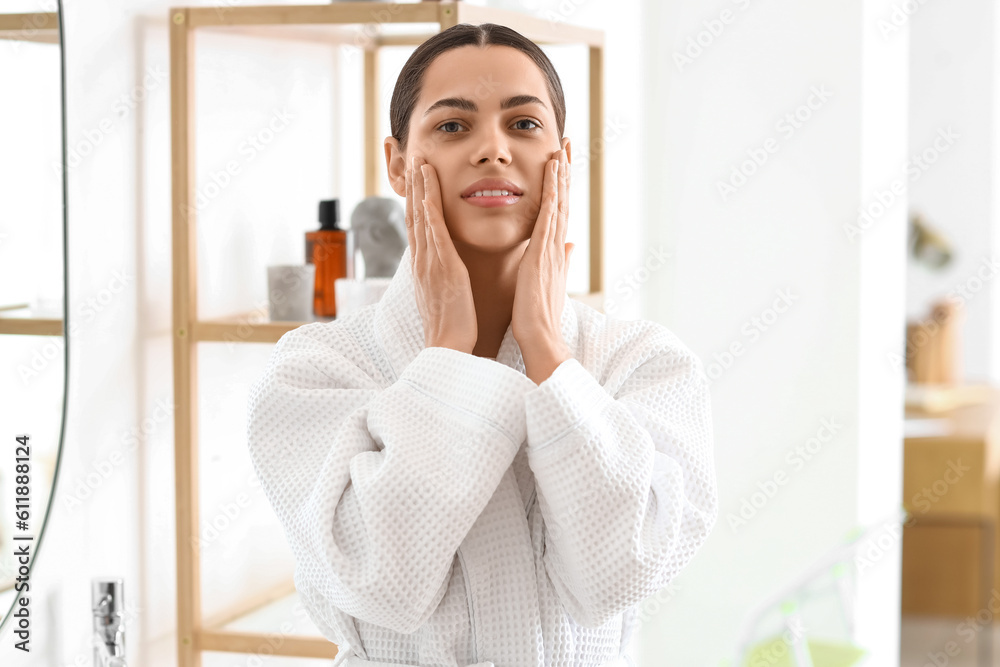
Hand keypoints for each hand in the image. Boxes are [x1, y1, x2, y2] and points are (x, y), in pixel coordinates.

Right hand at [405, 155, 477, 352]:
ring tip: (420, 163)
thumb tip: (450, 267)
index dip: (416, 201)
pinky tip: (427, 191)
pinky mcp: (444, 269)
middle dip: (414, 187)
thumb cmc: (453, 327)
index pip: (418, 227)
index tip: (417, 179)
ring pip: (422, 219)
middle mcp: (423, 261)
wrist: (448, 348)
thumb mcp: (448, 295)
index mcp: (425, 267)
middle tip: (413, 159)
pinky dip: (429, 210)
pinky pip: (434, 234)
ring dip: (420, 189)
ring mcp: (431, 264)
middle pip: (414, 216)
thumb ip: (448, 277)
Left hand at [512, 148, 574, 380]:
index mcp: (555, 252)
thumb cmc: (539, 315)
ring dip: (561, 173)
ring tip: (562, 148)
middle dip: (564, 172)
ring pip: (559, 202)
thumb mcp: (551, 282)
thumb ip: (562, 262)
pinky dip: (553, 189)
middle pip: (563, 201)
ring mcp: (553, 246)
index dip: (561, 188)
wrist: (540, 336)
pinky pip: (550, 213)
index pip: (558, 212)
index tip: (561, 164)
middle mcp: (557, 245)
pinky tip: (553, 169)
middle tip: (566, 144)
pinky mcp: (544, 251)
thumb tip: (572, 246)